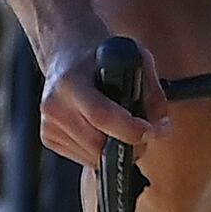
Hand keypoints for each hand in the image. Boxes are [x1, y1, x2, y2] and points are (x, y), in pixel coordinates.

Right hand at [36, 38, 161, 169]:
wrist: (66, 53)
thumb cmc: (102, 56)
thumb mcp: (134, 59)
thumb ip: (152, 93)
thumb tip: (162, 129)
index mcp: (71, 82)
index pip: (101, 115)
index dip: (129, 129)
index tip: (151, 132)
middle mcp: (54, 105)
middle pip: (97, 144)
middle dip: (128, 145)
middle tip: (144, 135)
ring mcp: (48, 124)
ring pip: (92, 157)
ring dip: (115, 151)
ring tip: (122, 129)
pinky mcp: (48, 138)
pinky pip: (83, 158)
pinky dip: (99, 151)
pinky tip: (101, 129)